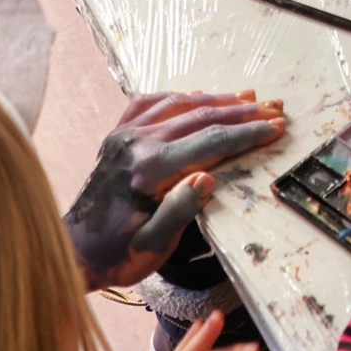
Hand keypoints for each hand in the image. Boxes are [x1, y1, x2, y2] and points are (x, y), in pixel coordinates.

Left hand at [65, 90, 288, 288]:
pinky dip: (179, 96)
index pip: (212, 141)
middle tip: (274, 108)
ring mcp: (124, 135)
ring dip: (217, 99)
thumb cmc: (118, 254)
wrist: (74, 250)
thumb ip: (179, 210)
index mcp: (150, 169)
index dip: (248, 134)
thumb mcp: (153, 245)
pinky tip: (197, 96)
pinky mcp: (117, 136)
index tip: (275, 128)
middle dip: (243, 112)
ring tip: (248, 97)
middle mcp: (137, 143)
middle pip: (201, 116)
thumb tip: (208, 177)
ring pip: (180, 104)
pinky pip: (150, 103)